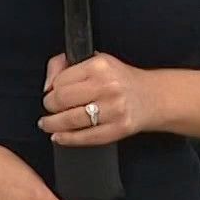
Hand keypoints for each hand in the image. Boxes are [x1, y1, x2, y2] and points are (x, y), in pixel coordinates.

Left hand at [38, 53, 152, 145]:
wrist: (153, 97)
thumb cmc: (120, 79)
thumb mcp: (95, 61)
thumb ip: (64, 65)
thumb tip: (47, 86)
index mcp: (100, 66)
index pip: (60, 81)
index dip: (51, 89)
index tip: (52, 93)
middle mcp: (108, 86)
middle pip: (62, 100)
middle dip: (50, 107)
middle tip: (50, 108)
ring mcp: (114, 109)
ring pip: (71, 120)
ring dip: (53, 124)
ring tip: (48, 124)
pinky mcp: (119, 128)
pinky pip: (86, 137)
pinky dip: (67, 139)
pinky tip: (59, 137)